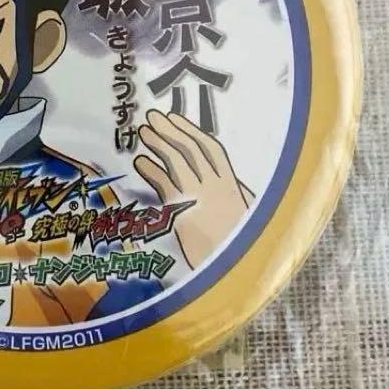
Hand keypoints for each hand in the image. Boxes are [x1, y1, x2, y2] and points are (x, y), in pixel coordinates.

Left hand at [133, 109, 252, 269]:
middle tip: (152, 116)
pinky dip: (151, 170)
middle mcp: (215, 186)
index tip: (176, 118)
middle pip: (190, 149)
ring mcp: (198, 197)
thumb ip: (242, 201)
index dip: (192, 130)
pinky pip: (164, 184)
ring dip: (159, 143)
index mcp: (231, 186)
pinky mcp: (182, 213)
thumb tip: (239, 187)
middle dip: (170, 130)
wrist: (238, 273)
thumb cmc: (242, 250)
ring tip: (143, 131)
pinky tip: (139, 162)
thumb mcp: (249, 220)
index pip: (211, 149)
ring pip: (176, 161)